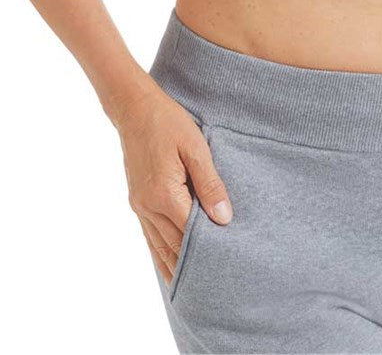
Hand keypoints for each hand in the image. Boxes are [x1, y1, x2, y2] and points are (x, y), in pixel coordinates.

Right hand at [115, 79, 232, 284]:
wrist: (135, 109)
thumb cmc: (168, 123)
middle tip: (219, 284)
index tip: (231, 263)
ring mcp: (139, 206)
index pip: (193, 233)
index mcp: (165, 194)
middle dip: (197, 264)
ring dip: (178, 266)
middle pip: (176, 246)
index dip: (212, 247)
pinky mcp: (137, 201)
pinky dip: (162, 253)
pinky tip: (171, 265)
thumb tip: (224, 218)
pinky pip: (150, 236)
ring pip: (160, 247)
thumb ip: (210, 183)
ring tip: (197, 287)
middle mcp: (148, 206)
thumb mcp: (195, 147)